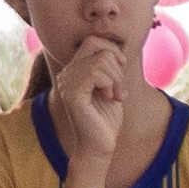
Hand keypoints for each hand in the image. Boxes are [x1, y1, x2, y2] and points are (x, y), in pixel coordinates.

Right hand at [47, 36, 139, 169]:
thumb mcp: (112, 86)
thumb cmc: (106, 119)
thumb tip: (117, 47)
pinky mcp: (72, 94)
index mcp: (74, 70)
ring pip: (101, 60)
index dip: (112, 49)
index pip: (93, 41)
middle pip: (98, 46)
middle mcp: (66, 74)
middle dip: (117, 65)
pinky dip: (111, 84)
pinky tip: (110, 99)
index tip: (122, 68)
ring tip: (117, 97)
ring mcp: (67, 83)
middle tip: (120, 89)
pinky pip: (96, 73)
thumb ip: (110, 67)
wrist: (99, 147)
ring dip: (117, 79)